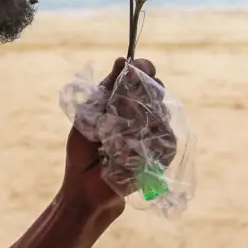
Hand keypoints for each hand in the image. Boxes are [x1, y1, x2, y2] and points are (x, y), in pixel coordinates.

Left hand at [59, 57, 174, 220]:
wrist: (84, 186)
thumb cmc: (82, 150)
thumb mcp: (89, 113)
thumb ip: (107, 88)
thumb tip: (122, 61)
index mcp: (126, 102)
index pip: (144, 77)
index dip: (144, 69)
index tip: (139, 66)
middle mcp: (144, 115)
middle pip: (157, 90)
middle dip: (141, 93)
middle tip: (121, 105)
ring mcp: (155, 135)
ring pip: (161, 113)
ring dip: (139, 120)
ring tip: (116, 135)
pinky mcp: (160, 156)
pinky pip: (165, 139)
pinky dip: (147, 142)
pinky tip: (128, 150)